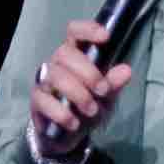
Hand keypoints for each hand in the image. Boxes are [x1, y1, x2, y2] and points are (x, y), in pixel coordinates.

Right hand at [26, 19, 130, 163]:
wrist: (68, 134)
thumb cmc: (87, 107)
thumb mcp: (106, 97)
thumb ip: (114, 83)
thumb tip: (126, 70)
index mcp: (76, 55)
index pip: (75, 32)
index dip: (88, 30)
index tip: (105, 37)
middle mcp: (57, 64)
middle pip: (65, 54)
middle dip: (89, 73)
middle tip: (103, 91)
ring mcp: (45, 81)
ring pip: (56, 76)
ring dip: (78, 94)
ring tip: (92, 110)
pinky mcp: (37, 101)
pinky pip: (44, 100)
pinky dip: (62, 113)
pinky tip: (74, 123)